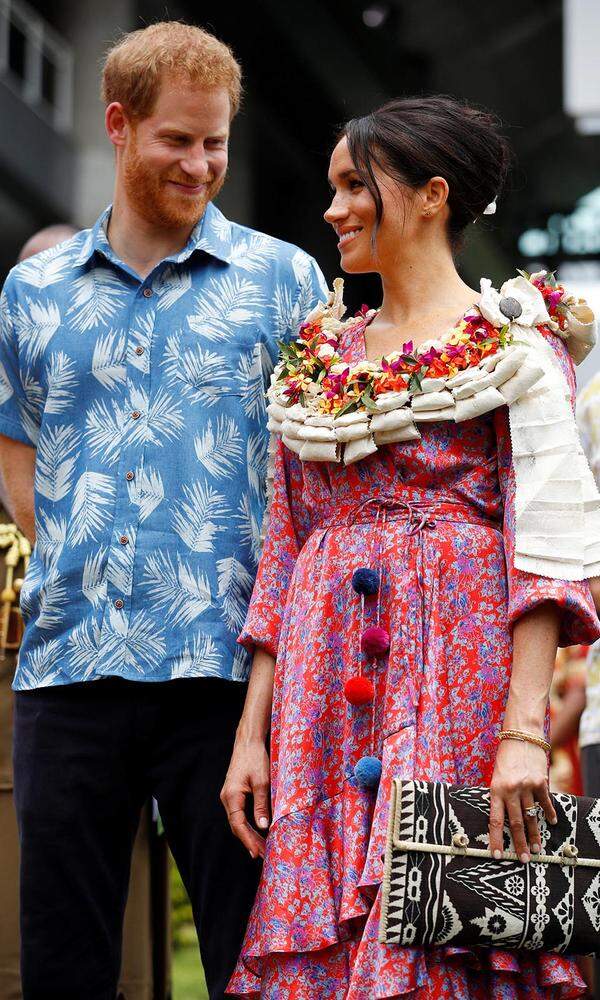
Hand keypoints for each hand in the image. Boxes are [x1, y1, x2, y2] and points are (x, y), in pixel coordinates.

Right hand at [220, 738, 269, 859]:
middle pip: (237, 826)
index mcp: (231, 796)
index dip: (248, 840)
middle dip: (249, 841)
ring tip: (262, 848)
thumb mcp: (262, 781)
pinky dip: (248, 825)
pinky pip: (239, 814)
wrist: (248, 742)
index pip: (238, 825)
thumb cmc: (256, 759)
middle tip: (263, 855)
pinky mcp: (235, 793)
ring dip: (249, 834)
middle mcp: (227, 798)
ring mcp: (229, 796)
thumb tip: (263, 826)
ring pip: (238, 821)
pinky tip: (257, 831)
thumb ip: (262, 804)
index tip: (258, 852)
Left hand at [489, 738, 556, 861]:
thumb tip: (502, 819)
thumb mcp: (496, 776)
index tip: (497, 855)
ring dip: (534, 835)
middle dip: (519, 843)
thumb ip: (500, 796)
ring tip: (537, 849)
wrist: (520, 735)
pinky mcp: (541, 781)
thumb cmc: (505, 757)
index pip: (494, 820)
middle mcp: (511, 789)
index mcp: (495, 789)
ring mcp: (527, 786)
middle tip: (524, 859)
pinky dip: (548, 813)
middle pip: (515, 823)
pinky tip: (551, 823)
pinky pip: (545, 802)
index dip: (496, 839)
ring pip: (531, 816)